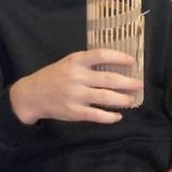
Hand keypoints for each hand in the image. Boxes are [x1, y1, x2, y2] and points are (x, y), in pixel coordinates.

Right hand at [9, 49, 141, 124]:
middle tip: (139, 84)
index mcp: (75, 61)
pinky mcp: (74, 112)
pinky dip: (110, 116)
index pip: (101, 55)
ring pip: (105, 98)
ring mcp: (75, 95)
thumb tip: (114, 65)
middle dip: (128, 82)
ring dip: (122, 99)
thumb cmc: (54, 76)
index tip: (133, 61)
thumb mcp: (68, 63)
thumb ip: (87, 63)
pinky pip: (96, 115)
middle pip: (109, 79)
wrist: (32, 95)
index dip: (119, 57)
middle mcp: (76, 77)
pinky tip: (117, 116)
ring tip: (131, 100)